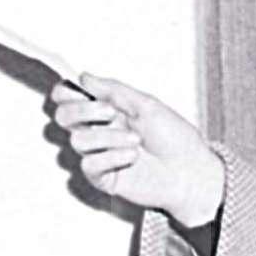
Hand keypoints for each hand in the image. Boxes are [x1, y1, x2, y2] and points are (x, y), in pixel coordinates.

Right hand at [48, 73, 224, 226]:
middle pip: (63, 117)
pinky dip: (111, 157)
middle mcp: (99, 132)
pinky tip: (132, 157)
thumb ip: (113, 90)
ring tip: (135, 140)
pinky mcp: (103, 179)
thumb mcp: (146, 105)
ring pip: (78, 140)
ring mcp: (100, 155)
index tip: (78, 90)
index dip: (64, 92)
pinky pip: (89, 164)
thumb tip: (85, 77)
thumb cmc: (176, 139)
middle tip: (110, 112)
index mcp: (107, 111)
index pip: (69, 98)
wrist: (191, 172)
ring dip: (107, 136)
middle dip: (82, 110)